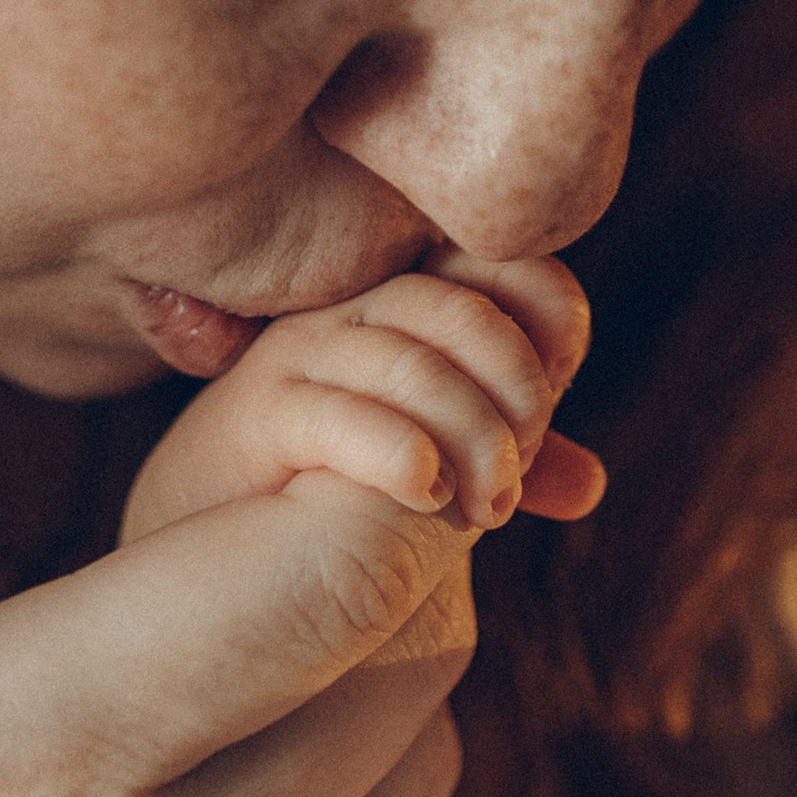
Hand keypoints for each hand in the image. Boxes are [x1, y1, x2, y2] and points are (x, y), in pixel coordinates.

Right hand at [122, 254, 604, 545]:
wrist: (209, 531)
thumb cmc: (327, 487)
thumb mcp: (436, 464)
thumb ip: (505, 463)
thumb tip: (588, 484)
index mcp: (408, 306)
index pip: (504, 264)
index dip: (551, 314)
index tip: (560, 390)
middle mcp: (357, 311)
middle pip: (465, 309)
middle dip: (517, 393)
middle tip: (516, 478)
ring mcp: (305, 354)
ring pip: (414, 363)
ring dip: (472, 439)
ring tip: (482, 509)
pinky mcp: (261, 410)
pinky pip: (345, 414)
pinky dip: (402, 454)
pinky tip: (425, 493)